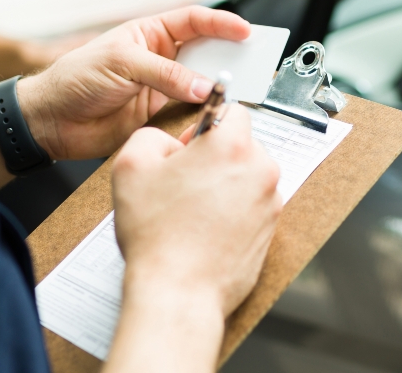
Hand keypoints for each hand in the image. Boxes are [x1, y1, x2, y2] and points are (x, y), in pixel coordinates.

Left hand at [18, 6, 249, 159]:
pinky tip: (215, 114)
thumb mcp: (122, 64)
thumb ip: (165, 74)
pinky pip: (191, 112)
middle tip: (254, 62)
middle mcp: (162, 59)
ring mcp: (163, 88)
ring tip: (241, 89)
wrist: (52, 121)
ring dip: (220, 87)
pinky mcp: (161, 116)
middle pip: (206, 52)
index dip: (222, 24)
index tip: (246, 31)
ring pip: (202, 84)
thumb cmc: (76, 79)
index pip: (194, 21)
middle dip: (230, 55)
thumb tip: (203, 86)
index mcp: (151, 34)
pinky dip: (204, 114)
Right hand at [111, 106, 280, 315]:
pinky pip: (253, 207)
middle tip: (185, 182)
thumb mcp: (130, 166)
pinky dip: (234, 212)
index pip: (232, 110)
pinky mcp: (271, 230)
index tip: (190, 145)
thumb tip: (168, 142)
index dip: (205, 124)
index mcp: (232, 146)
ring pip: (248, 177)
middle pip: (242, 145)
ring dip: (226, 185)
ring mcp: (270, 203)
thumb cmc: (157, 235)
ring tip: (193, 210)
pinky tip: (207, 229)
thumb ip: (151, 136)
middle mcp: (260, 170)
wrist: (178, 291)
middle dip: (216, 157)